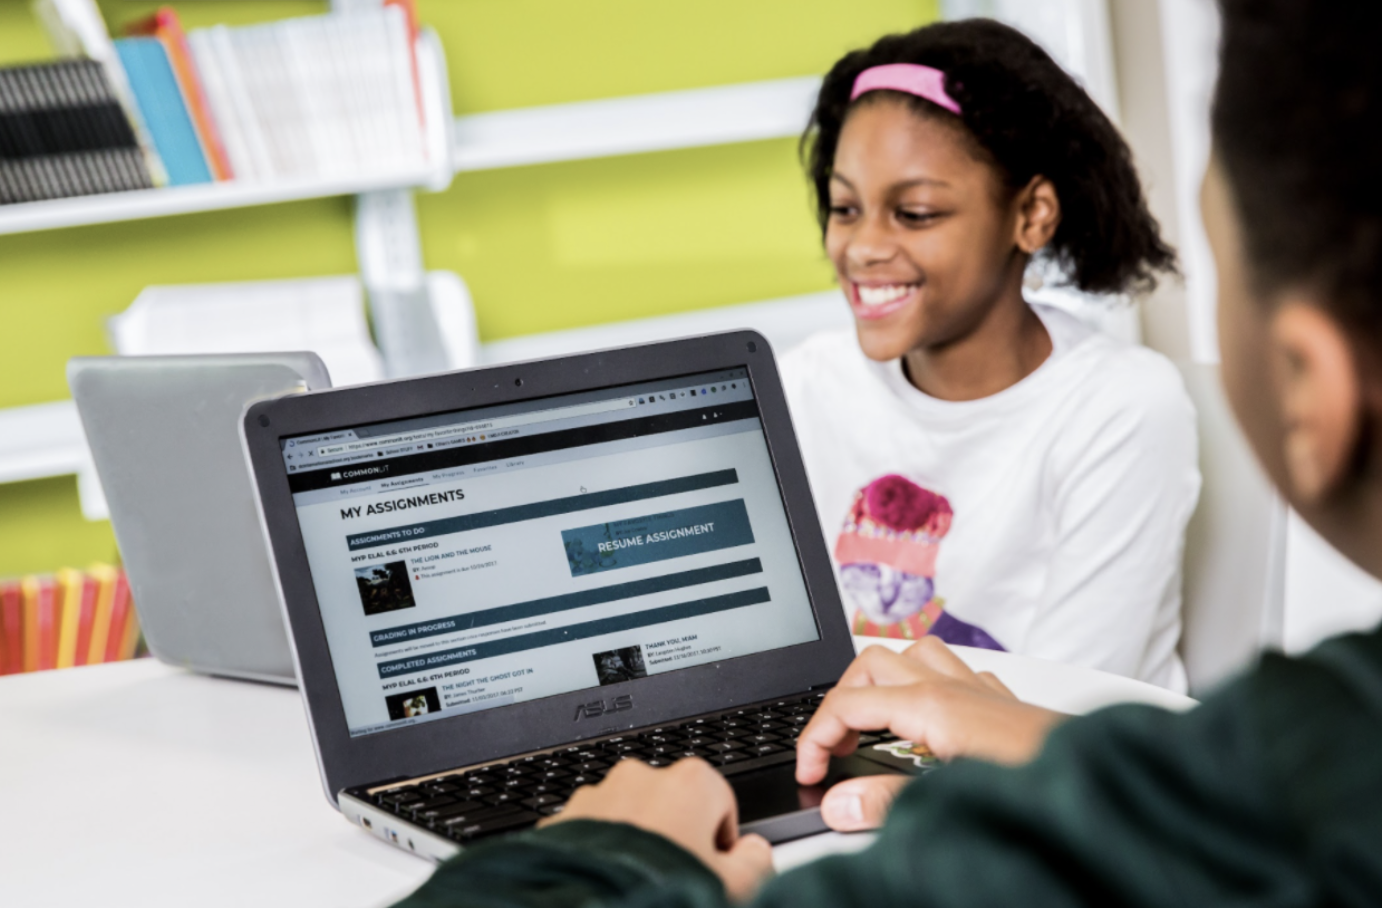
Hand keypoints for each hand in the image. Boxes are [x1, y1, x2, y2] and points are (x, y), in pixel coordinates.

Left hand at [541, 757, 773, 901]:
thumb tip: (754, 853)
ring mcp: (598, 794)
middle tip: (674, 881)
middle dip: (676, 839)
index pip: (721, 804)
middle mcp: (641, 776)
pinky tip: (608, 883)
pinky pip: (592, 832)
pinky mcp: (564, 818)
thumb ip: (755, 862)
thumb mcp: (734, 888)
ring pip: (630, 817)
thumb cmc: (662, 893)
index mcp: (690, 782)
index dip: (720, 845)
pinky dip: (601, 853)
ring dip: (635, 844)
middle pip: (673, 807)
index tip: (712, 871)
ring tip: (637, 884)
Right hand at [797, 637, 1064, 830]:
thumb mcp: (950, 798)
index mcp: (932, 706)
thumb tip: (839, 804)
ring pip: (911, 654)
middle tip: (834, 750)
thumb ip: (888, 802)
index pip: (847, 704)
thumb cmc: (1043, 782)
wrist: (1106, 780)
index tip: (810, 771)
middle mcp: (952, 686)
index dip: (815, 737)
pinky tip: (928, 722)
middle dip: (840, 702)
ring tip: (871, 726)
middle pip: (869, 665)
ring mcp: (978, 689)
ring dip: (882, 682)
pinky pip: (953, 671)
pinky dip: (926, 687)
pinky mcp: (1000, 703)